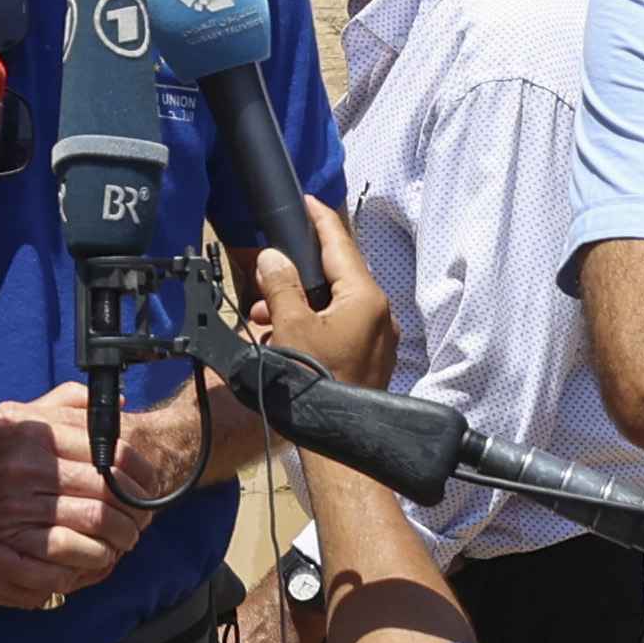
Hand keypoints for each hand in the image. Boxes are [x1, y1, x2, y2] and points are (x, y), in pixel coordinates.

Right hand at [243, 199, 394, 389]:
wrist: (339, 441)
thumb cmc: (315, 384)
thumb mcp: (289, 327)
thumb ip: (280, 286)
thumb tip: (273, 258)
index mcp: (365, 298)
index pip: (341, 244)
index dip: (320, 220)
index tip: (306, 201)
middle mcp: (379, 314)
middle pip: (337, 276)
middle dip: (297, 273)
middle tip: (266, 274)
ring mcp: (378, 339)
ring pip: (335, 305)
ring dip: (300, 304)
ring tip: (264, 317)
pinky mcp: (370, 359)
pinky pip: (340, 328)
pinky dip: (313, 325)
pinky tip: (283, 339)